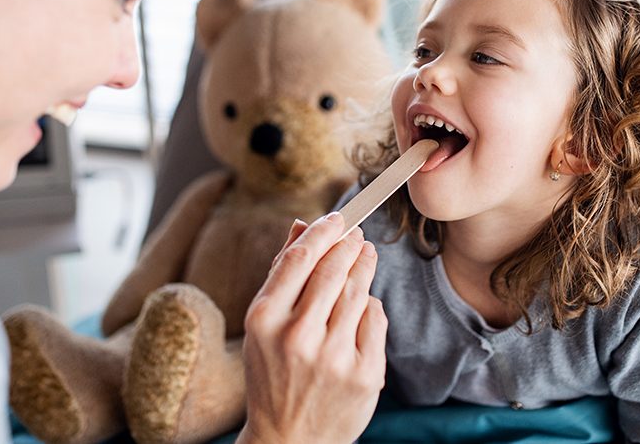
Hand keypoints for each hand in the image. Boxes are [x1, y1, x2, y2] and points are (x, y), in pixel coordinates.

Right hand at [237, 212, 386, 443]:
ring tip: (365, 256)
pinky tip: (362, 304)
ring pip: (358, 291)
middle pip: (334, 270)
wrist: (289, 439)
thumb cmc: (273, 372)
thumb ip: (282, 272)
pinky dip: (370, 305)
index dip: (324, 231)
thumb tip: (302, 224)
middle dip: (350, 244)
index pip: (300, 258)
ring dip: (365, 266)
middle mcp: (297, 337)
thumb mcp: (264, 324)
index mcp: (265, 320)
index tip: (338, 218)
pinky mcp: (364, 375)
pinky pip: (375, 319)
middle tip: (357, 235)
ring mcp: (334, 358)